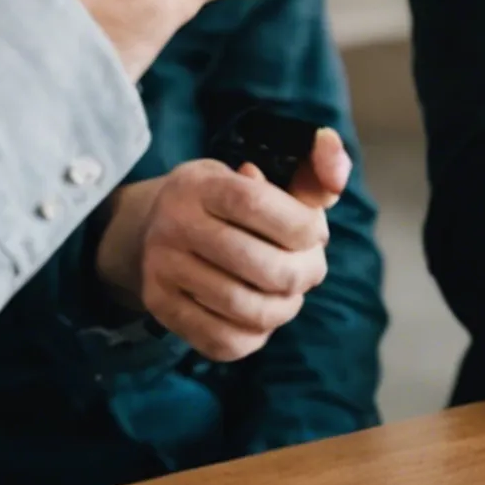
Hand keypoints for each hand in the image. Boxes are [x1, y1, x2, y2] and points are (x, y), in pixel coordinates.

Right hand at [95, 129, 348, 360]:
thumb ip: (308, 173)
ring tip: (289, 295)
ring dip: (285, 308)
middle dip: (306, 273)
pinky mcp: (160, 307)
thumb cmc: (226, 203)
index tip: (316, 233)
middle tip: (311, 270)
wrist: (151, 227)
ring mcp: (162, 269)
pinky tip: (260, 317)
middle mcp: (175, 225)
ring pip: (247, 310)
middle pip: (263, 266)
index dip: (304, 226)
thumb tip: (332, 143)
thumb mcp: (259, 178)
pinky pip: (223, 341)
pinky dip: (256, 336)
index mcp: (202, 185)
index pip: (258, 204)